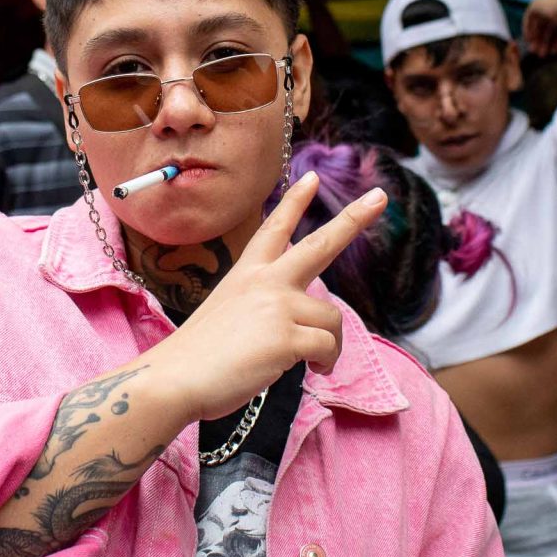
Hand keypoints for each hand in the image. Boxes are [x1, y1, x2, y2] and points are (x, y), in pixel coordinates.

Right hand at [144, 173, 386, 420]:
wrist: (176, 378)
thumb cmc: (199, 356)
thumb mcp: (228, 313)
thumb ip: (263, 307)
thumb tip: (296, 324)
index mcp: (248, 273)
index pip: (275, 229)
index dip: (295, 202)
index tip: (313, 178)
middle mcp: (266, 281)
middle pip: (320, 245)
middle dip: (352, 219)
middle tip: (380, 197)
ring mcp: (278, 306)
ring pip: (333, 318)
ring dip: (330, 345)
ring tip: (315, 363)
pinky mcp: (287, 337)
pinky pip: (327, 347)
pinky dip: (325, 364)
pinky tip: (312, 371)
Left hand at [519, 0, 556, 57]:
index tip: (553, 51)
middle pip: (550, 25)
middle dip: (545, 41)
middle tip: (542, 54)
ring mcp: (550, 2)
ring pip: (540, 23)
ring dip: (537, 38)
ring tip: (535, 51)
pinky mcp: (538, 3)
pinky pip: (530, 17)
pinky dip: (528, 28)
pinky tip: (528, 40)